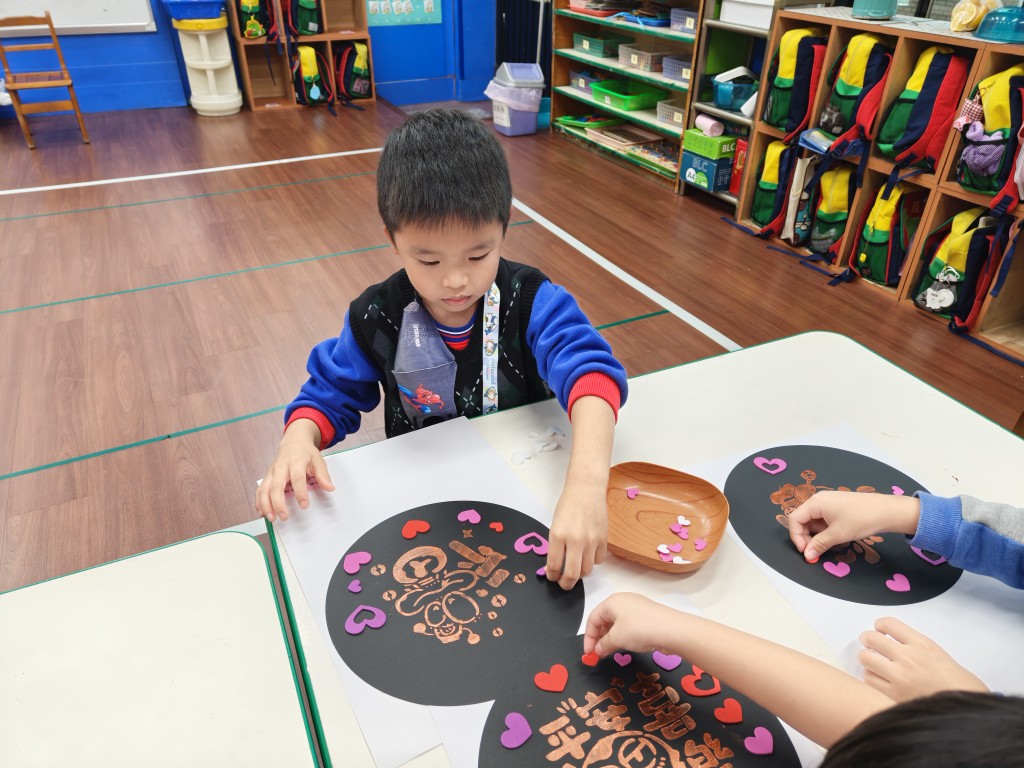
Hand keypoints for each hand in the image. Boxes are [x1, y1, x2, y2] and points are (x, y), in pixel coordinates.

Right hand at [256, 419, 335, 520]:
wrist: (293, 442)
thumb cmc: (306, 453)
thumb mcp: (318, 460)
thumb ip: (323, 475)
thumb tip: (330, 488)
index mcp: (296, 462)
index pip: (297, 478)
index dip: (300, 493)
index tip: (304, 505)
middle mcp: (280, 467)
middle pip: (276, 486)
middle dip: (278, 503)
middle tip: (284, 517)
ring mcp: (271, 472)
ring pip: (264, 489)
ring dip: (265, 505)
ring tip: (272, 518)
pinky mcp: (266, 477)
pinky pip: (259, 490)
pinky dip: (258, 502)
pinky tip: (262, 513)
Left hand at [545, 479, 607, 589]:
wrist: (586, 490)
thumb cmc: (568, 505)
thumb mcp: (555, 525)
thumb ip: (554, 546)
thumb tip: (553, 567)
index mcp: (558, 535)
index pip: (554, 566)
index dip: (552, 576)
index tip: (552, 577)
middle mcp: (575, 540)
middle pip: (572, 575)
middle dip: (566, 584)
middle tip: (564, 583)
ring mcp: (591, 541)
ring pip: (587, 570)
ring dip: (580, 573)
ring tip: (576, 567)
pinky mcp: (603, 539)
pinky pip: (598, 561)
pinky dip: (592, 561)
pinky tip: (588, 554)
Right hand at [584, 593, 681, 656]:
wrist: (673, 630)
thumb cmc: (640, 630)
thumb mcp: (617, 638)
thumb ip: (603, 645)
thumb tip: (597, 650)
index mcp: (612, 602)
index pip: (593, 619)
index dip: (588, 637)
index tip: (588, 654)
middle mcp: (622, 601)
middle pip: (604, 619)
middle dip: (599, 637)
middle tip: (598, 654)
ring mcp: (636, 607)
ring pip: (617, 623)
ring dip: (610, 638)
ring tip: (610, 652)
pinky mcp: (647, 616)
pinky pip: (628, 625)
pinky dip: (623, 636)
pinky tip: (625, 646)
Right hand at [788, 491, 919, 561]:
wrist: (888, 511)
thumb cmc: (861, 519)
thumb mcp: (838, 534)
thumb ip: (819, 544)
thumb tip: (807, 555)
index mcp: (815, 503)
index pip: (794, 519)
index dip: (796, 537)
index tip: (806, 552)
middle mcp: (819, 500)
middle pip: (803, 520)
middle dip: (806, 537)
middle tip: (816, 551)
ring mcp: (829, 502)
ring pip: (814, 521)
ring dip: (817, 535)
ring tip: (829, 545)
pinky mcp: (838, 506)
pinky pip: (824, 519)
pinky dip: (826, 530)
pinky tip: (837, 537)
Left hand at [858, 616, 988, 701]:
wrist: (964, 706)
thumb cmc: (956, 681)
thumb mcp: (937, 653)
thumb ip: (914, 645)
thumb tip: (892, 641)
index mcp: (921, 644)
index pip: (889, 623)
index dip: (880, 625)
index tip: (879, 629)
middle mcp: (908, 657)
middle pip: (871, 638)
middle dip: (867, 639)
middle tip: (869, 644)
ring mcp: (900, 676)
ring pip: (865, 658)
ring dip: (867, 659)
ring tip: (873, 662)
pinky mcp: (894, 694)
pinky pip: (869, 680)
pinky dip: (871, 677)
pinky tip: (879, 678)